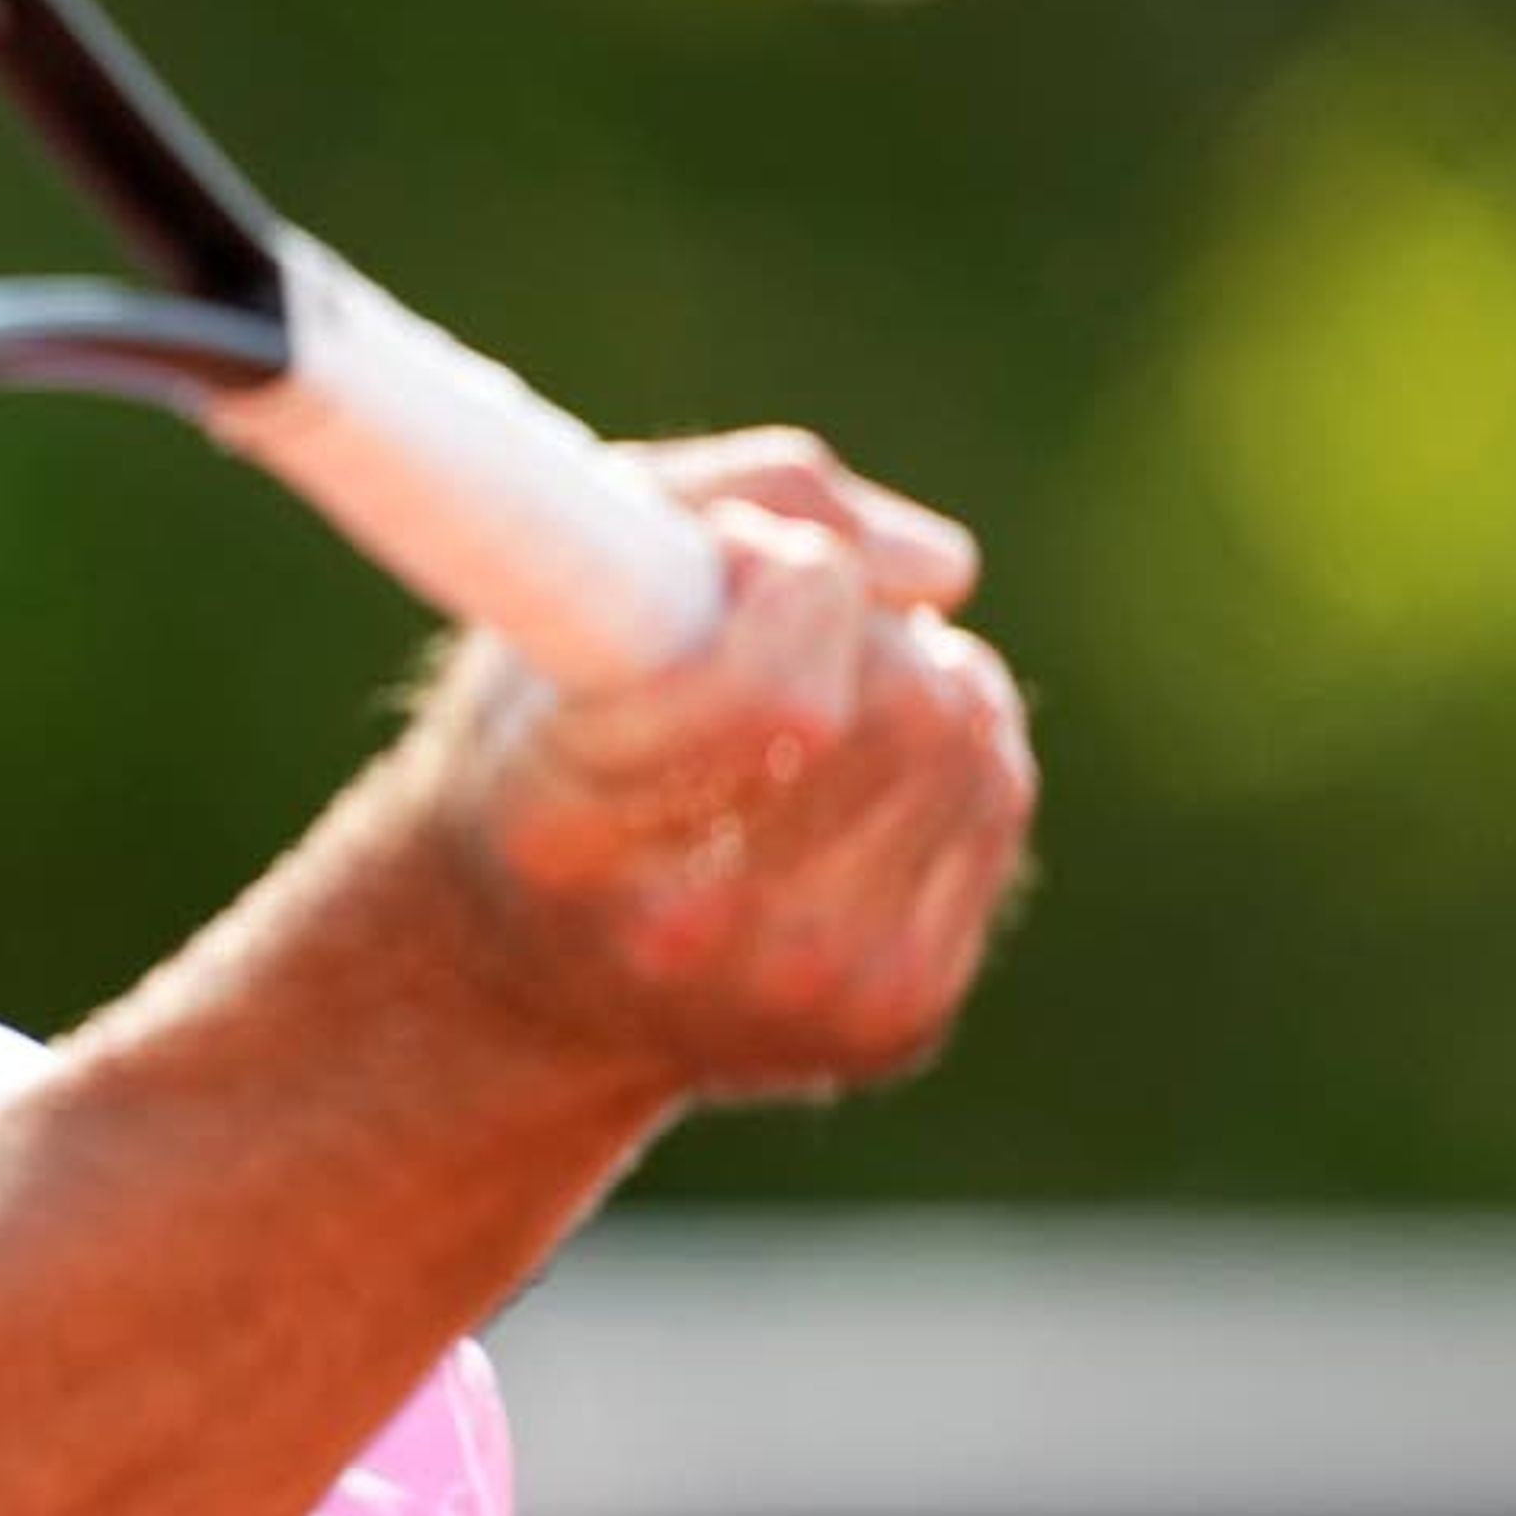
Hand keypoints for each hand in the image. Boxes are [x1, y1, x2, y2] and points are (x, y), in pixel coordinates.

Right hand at [430, 429, 1034, 1103]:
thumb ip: (731, 500)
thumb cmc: (530, 738)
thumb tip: (943, 570)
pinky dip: (953, 743)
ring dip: (919, 671)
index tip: (750, 561)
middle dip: (863, 619)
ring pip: (971, 746)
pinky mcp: (894, 1015)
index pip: (778, 697)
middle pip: (904, 708)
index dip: (798, 583)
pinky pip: (995, 800)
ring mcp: (804, 991)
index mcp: (567, 832)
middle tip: (784, 618)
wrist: (520, 974)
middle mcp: (691, 936)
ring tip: (822, 685)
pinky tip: (863, 755)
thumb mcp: (557, 583)